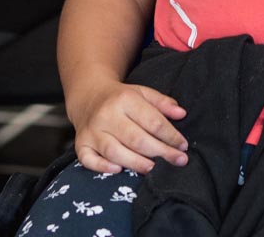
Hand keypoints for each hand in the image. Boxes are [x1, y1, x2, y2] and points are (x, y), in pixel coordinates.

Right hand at [68, 79, 187, 175]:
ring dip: (136, 163)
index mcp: (124, 99)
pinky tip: (118, 170)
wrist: (89, 95)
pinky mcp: (80, 144)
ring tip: (153, 169)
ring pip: (114, 151)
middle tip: (178, 161)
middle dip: (160, 152)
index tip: (183, 146)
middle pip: (136, 138)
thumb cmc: (121, 98)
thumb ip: (162, 103)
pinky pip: (88, 159)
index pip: (152, 121)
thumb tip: (181, 113)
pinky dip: (102, 167)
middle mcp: (106, 115)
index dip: (171, 135)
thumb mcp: (142, 93)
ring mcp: (92, 130)